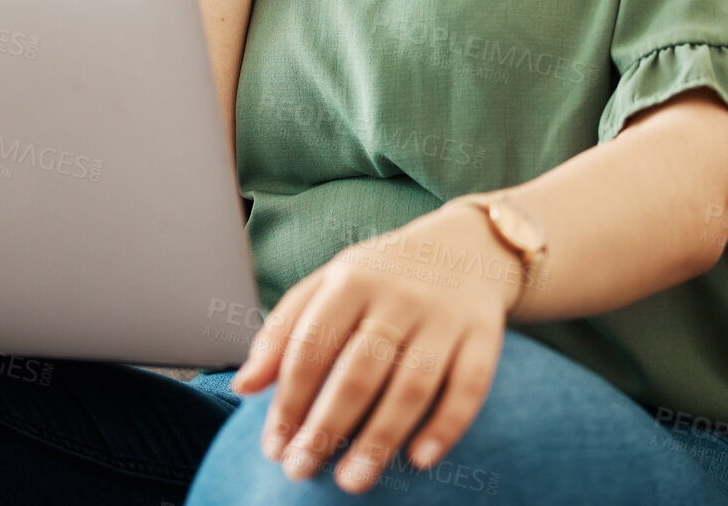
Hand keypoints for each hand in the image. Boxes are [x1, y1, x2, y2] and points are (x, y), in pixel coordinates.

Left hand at [230, 204, 524, 493]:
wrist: (465, 247)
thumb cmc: (380, 278)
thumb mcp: (327, 286)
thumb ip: (283, 332)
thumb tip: (243, 386)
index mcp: (351, 280)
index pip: (312, 346)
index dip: (289, 400)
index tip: (274, 446)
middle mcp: (400, 294)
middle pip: (359, 370)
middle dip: (327, 426)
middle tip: (302, 470)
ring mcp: (444, 315)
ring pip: (412, 384)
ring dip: (381, 438)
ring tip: (352, 481)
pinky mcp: (484, 334)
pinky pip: (468, 386)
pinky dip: (446, 425)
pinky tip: (420, 459)